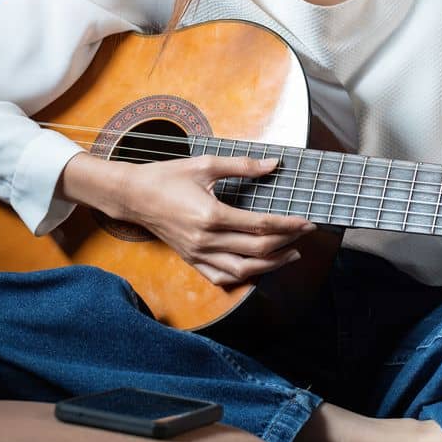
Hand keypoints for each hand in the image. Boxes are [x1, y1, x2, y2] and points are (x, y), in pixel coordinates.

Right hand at [114, 155, 315, 286]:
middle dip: (286, 241)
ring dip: (271, 265)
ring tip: (291, 254)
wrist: (134, 196)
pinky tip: (259, 268)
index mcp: (211, 215)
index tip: (307, 221)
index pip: (260, 225)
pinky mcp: (192, 260)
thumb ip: (242, 166)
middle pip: (257, 249)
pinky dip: (244, 277)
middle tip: (305, 233)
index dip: (288, 224)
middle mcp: (206, 240)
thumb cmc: (168, 177)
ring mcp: (198, 254)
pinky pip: (222, 277)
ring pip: (243, 270)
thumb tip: (273, 164)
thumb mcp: (206, 164)